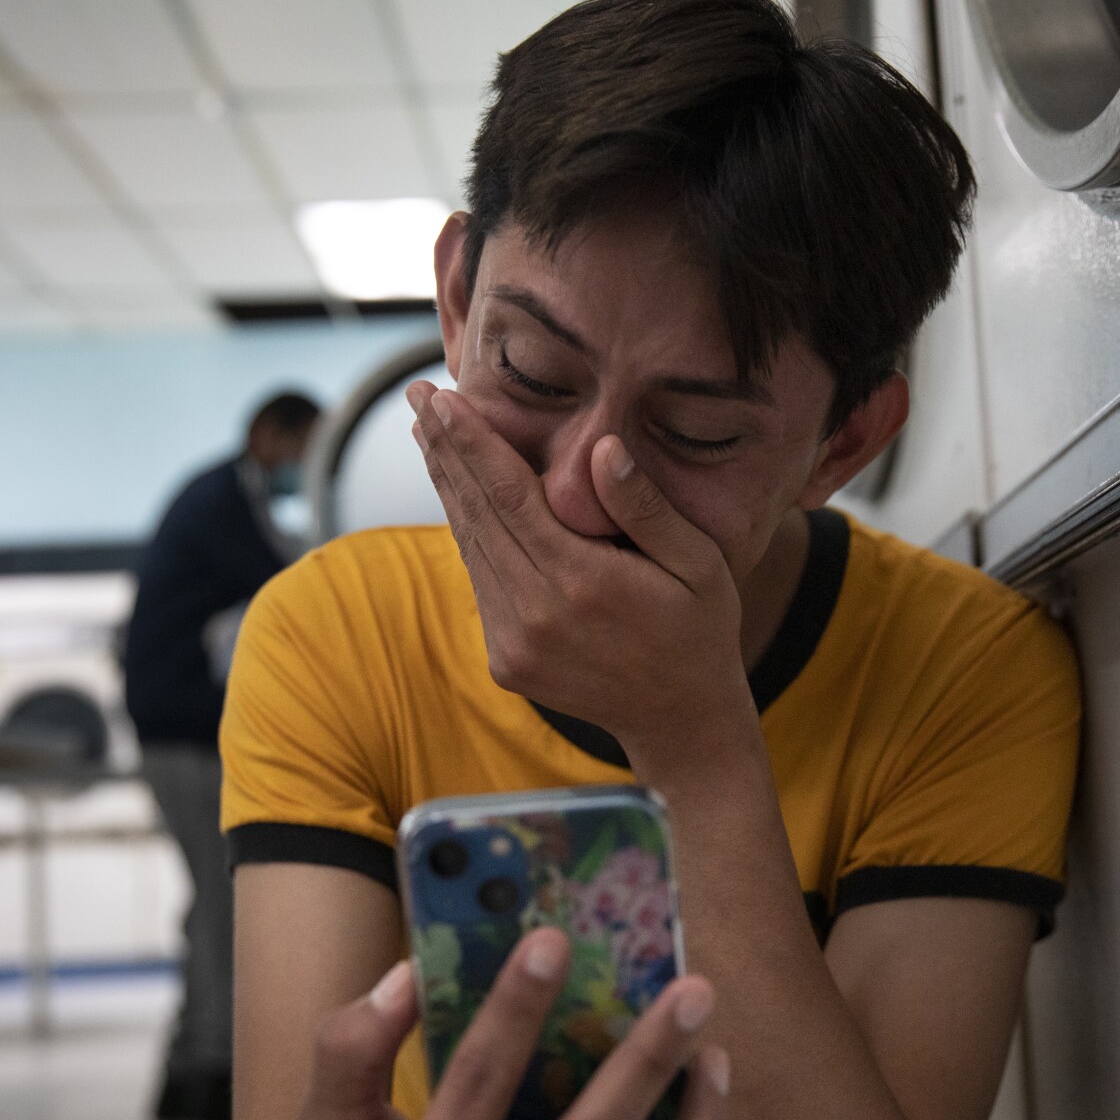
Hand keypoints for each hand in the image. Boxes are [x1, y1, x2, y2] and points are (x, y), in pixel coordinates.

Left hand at [407, 382, 753, 749]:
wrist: (681, 721)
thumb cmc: (699, 631)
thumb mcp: (698, 564)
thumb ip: (647, 508)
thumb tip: (603, 448)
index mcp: (582, 584)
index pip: (509, 497)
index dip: (472, 444)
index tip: (443, 399)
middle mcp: (536, 615)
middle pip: (476, 516)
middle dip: (446, 451)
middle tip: (421, 397)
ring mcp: (514, 643)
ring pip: (470, 547)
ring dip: (449, 488)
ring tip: (431, 434)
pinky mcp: (505, 660)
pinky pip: (480, 581)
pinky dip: (469, 533)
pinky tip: (461, 495)